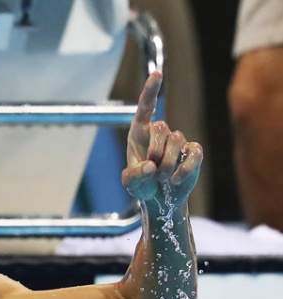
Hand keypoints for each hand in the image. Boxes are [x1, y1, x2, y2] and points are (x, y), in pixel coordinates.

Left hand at [122, 71, 203, 214]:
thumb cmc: (142, 185)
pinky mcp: (193, 152)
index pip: (145, 107)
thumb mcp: (131, 183)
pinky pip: (192, 154)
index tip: (157, 73)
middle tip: (153, 170)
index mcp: (140, 133)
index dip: (151, 90)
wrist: (160, 199)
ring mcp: (178, 141)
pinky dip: (184, 169)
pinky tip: (176, 180)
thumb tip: (149, 166)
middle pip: (161, 128)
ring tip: (162, 177)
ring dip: (167, 163)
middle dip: (155, 151)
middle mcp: (159, 133)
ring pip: (176, 140)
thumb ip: (134, 175)